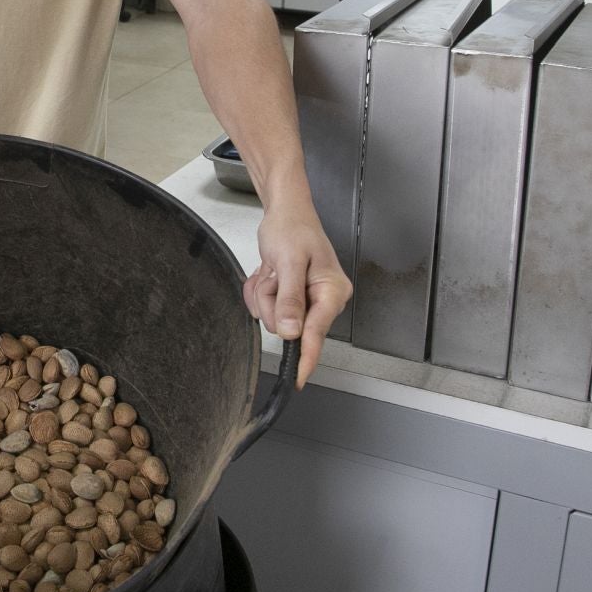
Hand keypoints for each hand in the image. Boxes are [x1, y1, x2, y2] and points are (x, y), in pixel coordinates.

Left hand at [243, 204, 350, 388]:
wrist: (284, 212)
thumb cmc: (293, 228)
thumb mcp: (290, 261)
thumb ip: (291, 297)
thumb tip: (292, 331)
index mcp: (332, 292)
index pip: (317, 334)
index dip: (305, 358)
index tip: (298, 380)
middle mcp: (323, 300)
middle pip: (288, 326)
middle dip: (273, 300)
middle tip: (275, 273)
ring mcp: (306, 301)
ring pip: (273, 317)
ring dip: (264, 292)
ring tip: (273, 269)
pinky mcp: (290, 299)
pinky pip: (265, 306)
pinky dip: (260, 289)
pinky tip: (269, 272)